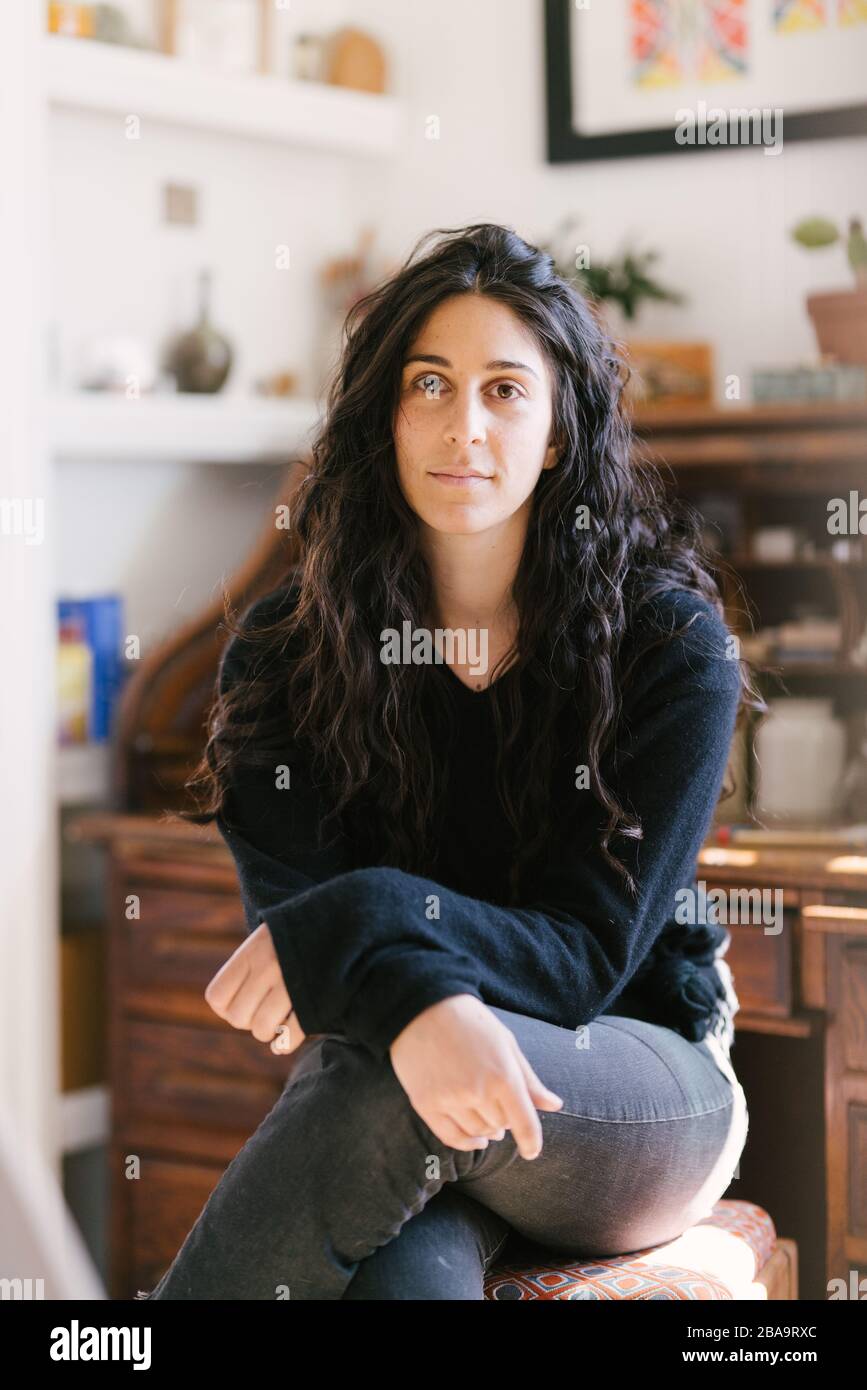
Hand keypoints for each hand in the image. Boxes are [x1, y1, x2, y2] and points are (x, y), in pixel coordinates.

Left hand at [204, 922, 306, 1055]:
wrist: (341, 922)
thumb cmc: (298, 935)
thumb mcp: (267, 938)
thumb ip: (247, 967)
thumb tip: (228, 1011)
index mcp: (252, 951)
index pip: (217, 997)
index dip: (226, 1007)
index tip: (241, 1001)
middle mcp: (268, 966)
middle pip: (238, 1017)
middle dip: (249, 1021)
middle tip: (263, 1010)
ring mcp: (292, 984)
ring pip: (262, 1029)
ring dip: (268, 1031)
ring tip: (277, 1020)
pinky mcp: (316, 999)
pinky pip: (290, 1035)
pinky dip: (285, 1043)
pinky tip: (284, 1042)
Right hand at [388, 994, 562, 1159]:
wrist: (421, 1007)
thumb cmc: (469, 1021)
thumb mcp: (506, 1043)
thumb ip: (529, 1079)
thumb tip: (555, 1105)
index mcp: (503, 1075)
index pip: (524, 1123)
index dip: (531, 1141)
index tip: (532, 1151)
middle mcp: (478, 1092)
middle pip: (501, 1126)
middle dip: (506, 1120)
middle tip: (501, 1105)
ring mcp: (450, 1100)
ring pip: (477, 1132)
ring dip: (487, 1130)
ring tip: (488, 1117)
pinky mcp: (426, 1104)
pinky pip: (451, 1137)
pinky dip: (467, 1143)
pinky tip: (476, 1139)